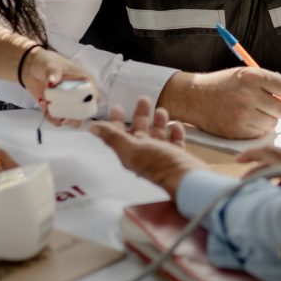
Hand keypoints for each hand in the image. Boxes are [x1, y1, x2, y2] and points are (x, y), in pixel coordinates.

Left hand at [21, 46, 97, 126]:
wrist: (30, 68)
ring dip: (62, 119)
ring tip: (50, 109)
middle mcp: (79, 93)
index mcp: (84, 81)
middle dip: (75, 117)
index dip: (90, 104)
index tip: (78, 106)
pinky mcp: (57, 108)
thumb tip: (52, 79)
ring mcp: (68, 102)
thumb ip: (53, 72)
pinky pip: (58, 120)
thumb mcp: (50, 65)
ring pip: (73, 119)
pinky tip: (44, 106)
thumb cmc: (46, 62)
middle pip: (85, 112)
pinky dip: (51, 117)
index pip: (94, 95)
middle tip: (63, 114)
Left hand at [89, 97, 205, 196]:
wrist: (188, 180)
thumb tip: (93, 128)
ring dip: (158, 123)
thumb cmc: (160, 165)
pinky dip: (175, 133)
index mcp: (131, 154)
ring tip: (161, 111)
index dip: (117, 121)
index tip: (118, 107)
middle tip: (143, 100)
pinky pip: (175, 143)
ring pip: (158, 136)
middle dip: (141, 116)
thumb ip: (113, 137)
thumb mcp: (133, 148)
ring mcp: (162, 157)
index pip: (120, 135)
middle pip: (140, 132)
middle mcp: (145, 156)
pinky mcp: (178, 158)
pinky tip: (176, 126)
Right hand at [157, 67, 280, 138]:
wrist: (194, 98)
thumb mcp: (244, 74)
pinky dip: (258, 128)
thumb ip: (267, 82)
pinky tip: (247, 120)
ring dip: (270, 119)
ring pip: (273, 123)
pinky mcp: (237, 130)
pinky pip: (260, 133)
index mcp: (252, 76)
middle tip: (276, 107)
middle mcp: (248, 94)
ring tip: (257, 113)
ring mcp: (242, 114)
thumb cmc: (222, 85)